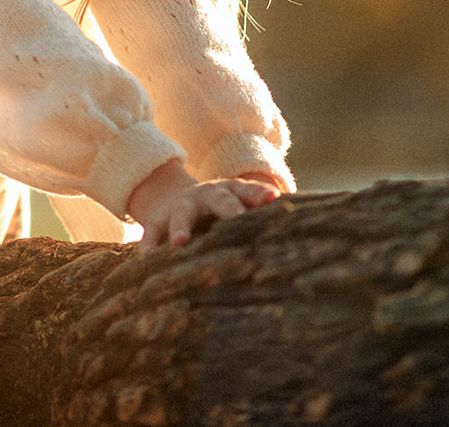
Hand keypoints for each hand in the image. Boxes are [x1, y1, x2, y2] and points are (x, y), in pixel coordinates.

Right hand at [126, 159, 280, 248]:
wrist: (174, 198)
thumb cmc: (221, 214)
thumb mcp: (239, 209)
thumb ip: (262, 222)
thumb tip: (301, 245)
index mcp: (233, 192)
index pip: (249, 190)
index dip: (260, 194)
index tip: (273, 198)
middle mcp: (208, 195)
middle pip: (220, 199)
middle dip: (229, 209)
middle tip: (238, 219)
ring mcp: (181, 206)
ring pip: (182, 215)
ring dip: (182, 227)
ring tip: (181, 243)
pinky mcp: (157, 220)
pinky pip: (152, 231)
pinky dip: (149, 244)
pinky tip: (147, 259)